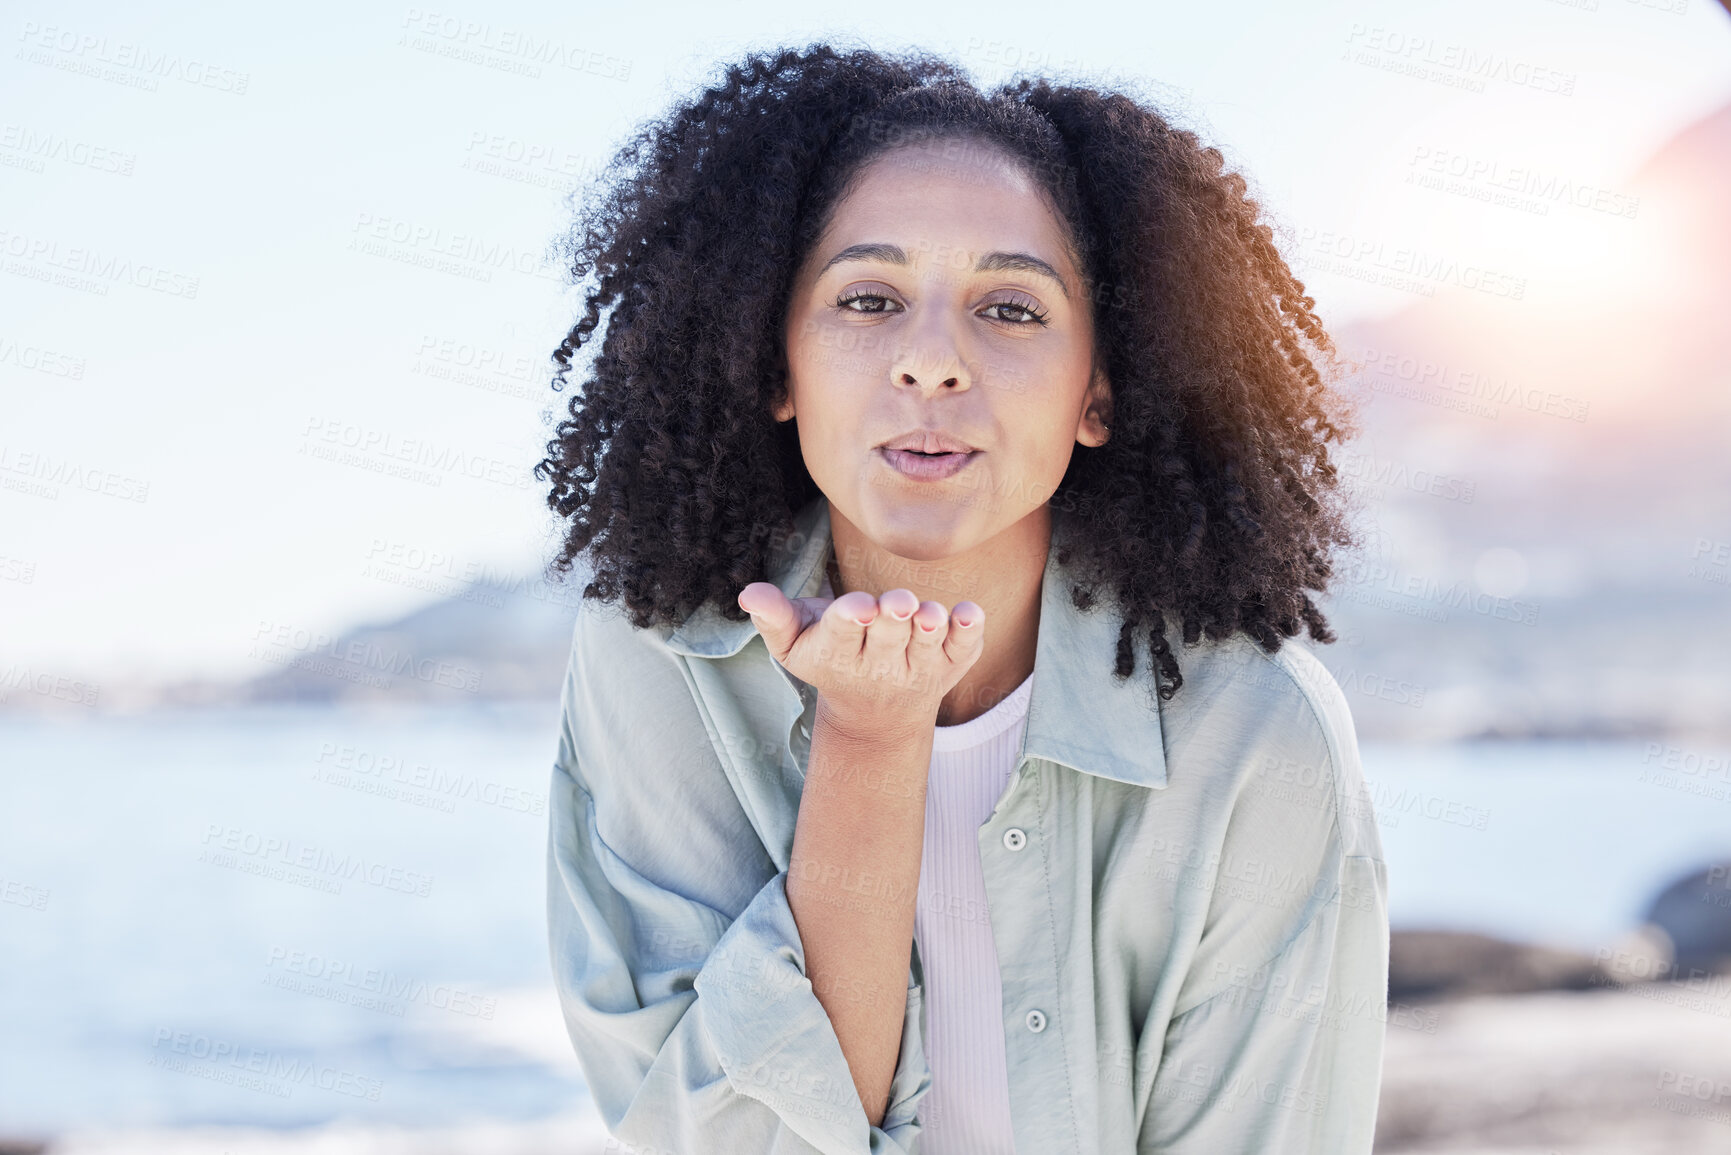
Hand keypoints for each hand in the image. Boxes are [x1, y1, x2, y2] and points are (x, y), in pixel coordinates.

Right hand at [737, 582, 985, 731]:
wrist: (876, 715)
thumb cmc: (830, 659)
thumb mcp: (794, 645)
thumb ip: (773, 618)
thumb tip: (748, 592)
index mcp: (839, 654)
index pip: (843, 635)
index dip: (851, 620)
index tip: (858, 606)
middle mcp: (881, 665)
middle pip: (888, 638)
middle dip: (894, 619)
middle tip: (898, 602)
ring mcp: (920, 666)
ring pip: (928, 646)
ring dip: (931, 628)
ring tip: (930, 614)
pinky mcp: (952, 663)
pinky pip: (965, 648)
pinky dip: (970, 632)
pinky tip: (970, 612)